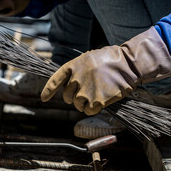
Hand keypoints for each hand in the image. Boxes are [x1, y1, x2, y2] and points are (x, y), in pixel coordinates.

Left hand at [41, 27, 170, 114]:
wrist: (127, 64)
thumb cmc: (109, 59)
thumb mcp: (87, 59)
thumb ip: (76, 71)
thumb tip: (69, 83)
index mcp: (72, 67)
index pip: (55, 81)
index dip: (48, 91)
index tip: (43, 98)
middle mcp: (75, 80)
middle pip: (67, 97)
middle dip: (73, 97)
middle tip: (85, 93)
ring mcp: (85, 91)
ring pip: (77, 105)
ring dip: (84, 103)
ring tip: (96, 94)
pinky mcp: (96, 101)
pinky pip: (88, 111)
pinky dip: (93, 109)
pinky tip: (101, 101)